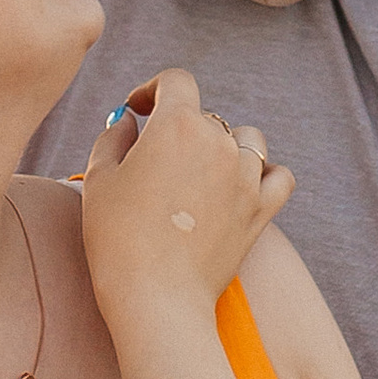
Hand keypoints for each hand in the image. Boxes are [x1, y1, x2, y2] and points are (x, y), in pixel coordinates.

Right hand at [81, 70, 291, 316]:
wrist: (157, 297)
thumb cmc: (117, 239)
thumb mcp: (99, 180)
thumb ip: (113, 138)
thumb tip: (128, 121)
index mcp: (176, 125)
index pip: (176, 81)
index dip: (154, 88)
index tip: (139, 109)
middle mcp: (218, 142)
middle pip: (205, 116)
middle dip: (179, 129)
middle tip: (155, 161)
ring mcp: (246, 176)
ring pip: (247, 139)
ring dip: (226, 146)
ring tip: (201, 170)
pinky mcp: (261, 210)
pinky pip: (279, 176)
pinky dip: (266, 173)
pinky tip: (246, 182)